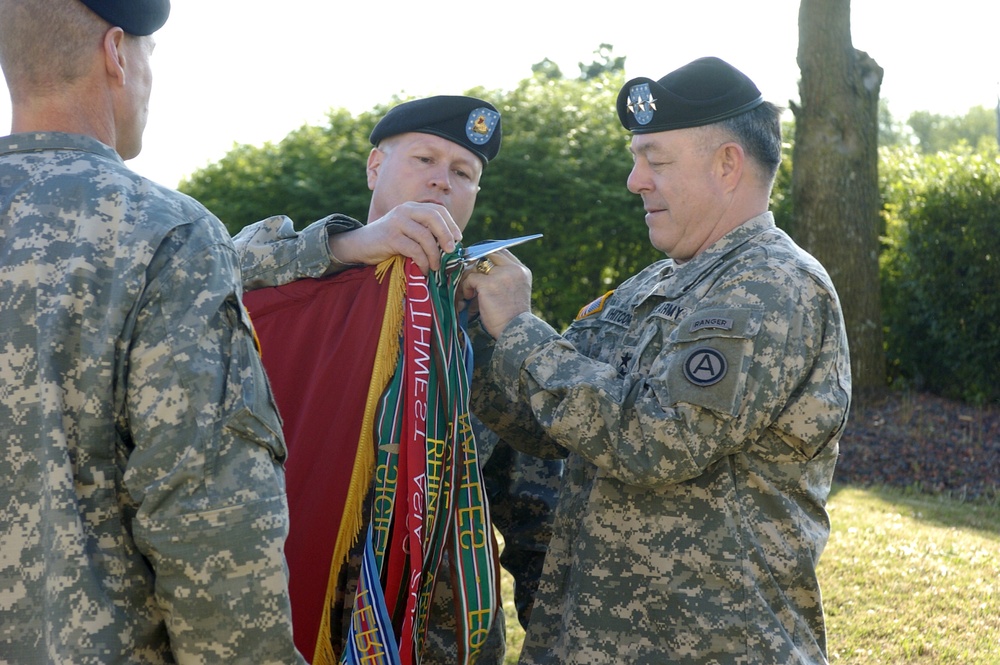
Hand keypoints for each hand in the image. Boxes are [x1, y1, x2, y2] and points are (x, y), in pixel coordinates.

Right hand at [328, 202, 461, 272]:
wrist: (360, 245)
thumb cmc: (388, 242)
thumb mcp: (408, 233)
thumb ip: (424, 233)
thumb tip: (450, 246)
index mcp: (412, 208)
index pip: (437, 210)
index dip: (451, 224)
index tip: (458, 239)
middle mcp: (405, 210)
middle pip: (433, 217)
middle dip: (446, 235)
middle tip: (451, 251)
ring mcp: (397, 222)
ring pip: (425, 236)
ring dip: (434, 254)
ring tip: (435, 267)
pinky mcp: (390, 237)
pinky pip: (414, 249)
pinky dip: (422, 262)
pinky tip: (423, 270)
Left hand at [459, 249, 531, 337]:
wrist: (516, 332)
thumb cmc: (512, 317)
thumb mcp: (514, 291)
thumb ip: (503, 278)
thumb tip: (477, 270)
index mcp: (522, 270)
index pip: (501, 252)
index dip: (485, 256)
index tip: (476, 266)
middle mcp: (513, 269)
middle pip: (487, 255)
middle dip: (474, 264)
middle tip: (467, 275)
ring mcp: (501, 275)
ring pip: (476, 266)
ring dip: (467, 278)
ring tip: (466, 292)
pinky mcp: (489, 284)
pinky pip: (470, 279)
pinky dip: (465, 287)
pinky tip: (467, 297)